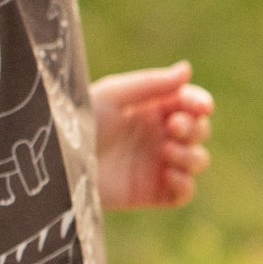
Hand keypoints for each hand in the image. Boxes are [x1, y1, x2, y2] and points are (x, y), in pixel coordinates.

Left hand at [92, 62, 212, 210]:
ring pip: (197, 160)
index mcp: (150, 109)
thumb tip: (187, 69)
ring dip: (192, 155)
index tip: (203, 107)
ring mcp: (156, 166)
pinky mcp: (151, 194)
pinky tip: (168, 175)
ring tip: (167, 153)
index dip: (200, 103)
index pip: (189, 104)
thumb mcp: (114, 95)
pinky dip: (184, 184)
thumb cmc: (80, 122)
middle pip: (199, 131)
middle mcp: (157, 136)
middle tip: (173, 128)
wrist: (59, 164)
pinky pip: (184, 193)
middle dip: (194, 128)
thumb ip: (153, 83)